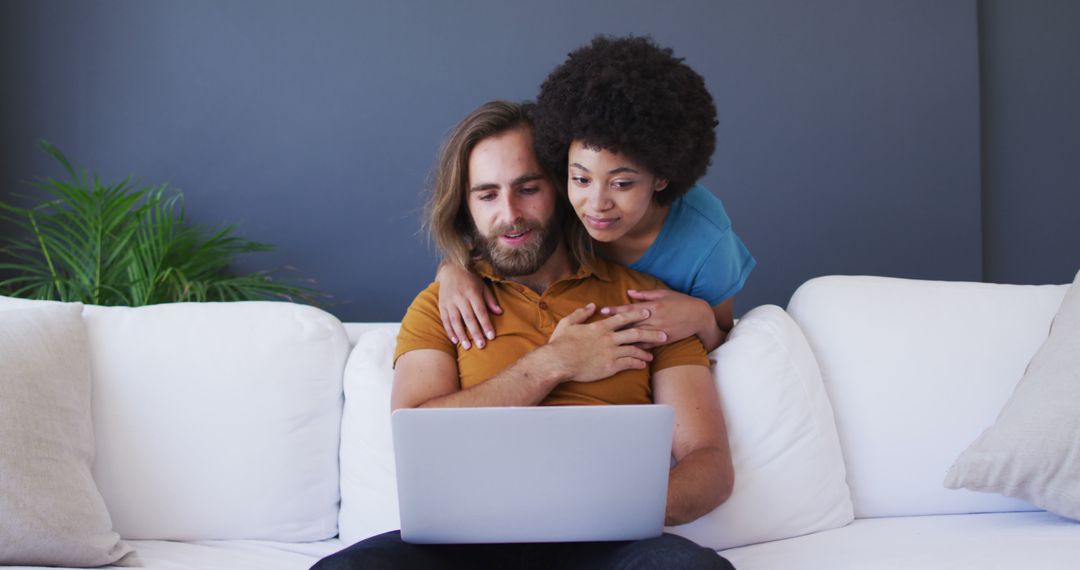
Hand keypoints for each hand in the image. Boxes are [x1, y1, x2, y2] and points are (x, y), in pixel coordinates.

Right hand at [436, 262, 501, 348]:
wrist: (451, 269)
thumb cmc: (470, 279)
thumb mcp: (482, 286)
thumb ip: (490, 300)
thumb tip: (500, 313)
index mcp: (472, 292)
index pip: (480, 311)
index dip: (486, 324)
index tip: (491, 337)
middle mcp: (460, 297)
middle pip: (469, 318)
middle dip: (475, 333)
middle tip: (481, 345)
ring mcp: (450, 301)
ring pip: (456, 321)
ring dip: (462, 335)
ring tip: (468, 347)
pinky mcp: (442, 305)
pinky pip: (445, 320)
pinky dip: (450, 331)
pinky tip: (455, 341)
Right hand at [546, 303, 667, 382]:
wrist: (558, 362)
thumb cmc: (561, 344)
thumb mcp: (568, 323)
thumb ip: (581, 313)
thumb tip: (591, 305)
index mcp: (600, 327)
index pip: (623, 318)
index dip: (637, 314)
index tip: (648, 312)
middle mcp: (609, 338)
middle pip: (635, 332)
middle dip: (652, 332)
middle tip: (664, 333)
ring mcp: (611, 352)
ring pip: (635, 349)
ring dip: (646, 351)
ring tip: (653, 353)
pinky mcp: (610, 366)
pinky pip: (629, 363)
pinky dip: (637, 363)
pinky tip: (643, 364)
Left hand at [600, 289, 712, 348]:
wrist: (700, 316)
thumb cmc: (681, 301)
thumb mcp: (664, 293)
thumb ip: (645, 294)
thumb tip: (629, 292)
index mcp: (653, 306)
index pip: (631, 309)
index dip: (616, 310)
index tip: (603, 311)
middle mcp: (655, 319)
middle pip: (630, 323)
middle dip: (614, 326)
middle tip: (599, 329)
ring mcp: (659, 331)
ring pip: (637, 336)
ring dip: (623, 339)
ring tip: (608, 342)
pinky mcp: (664, 340)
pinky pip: (647, 345)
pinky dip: (636, 348)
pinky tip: (625, 351)